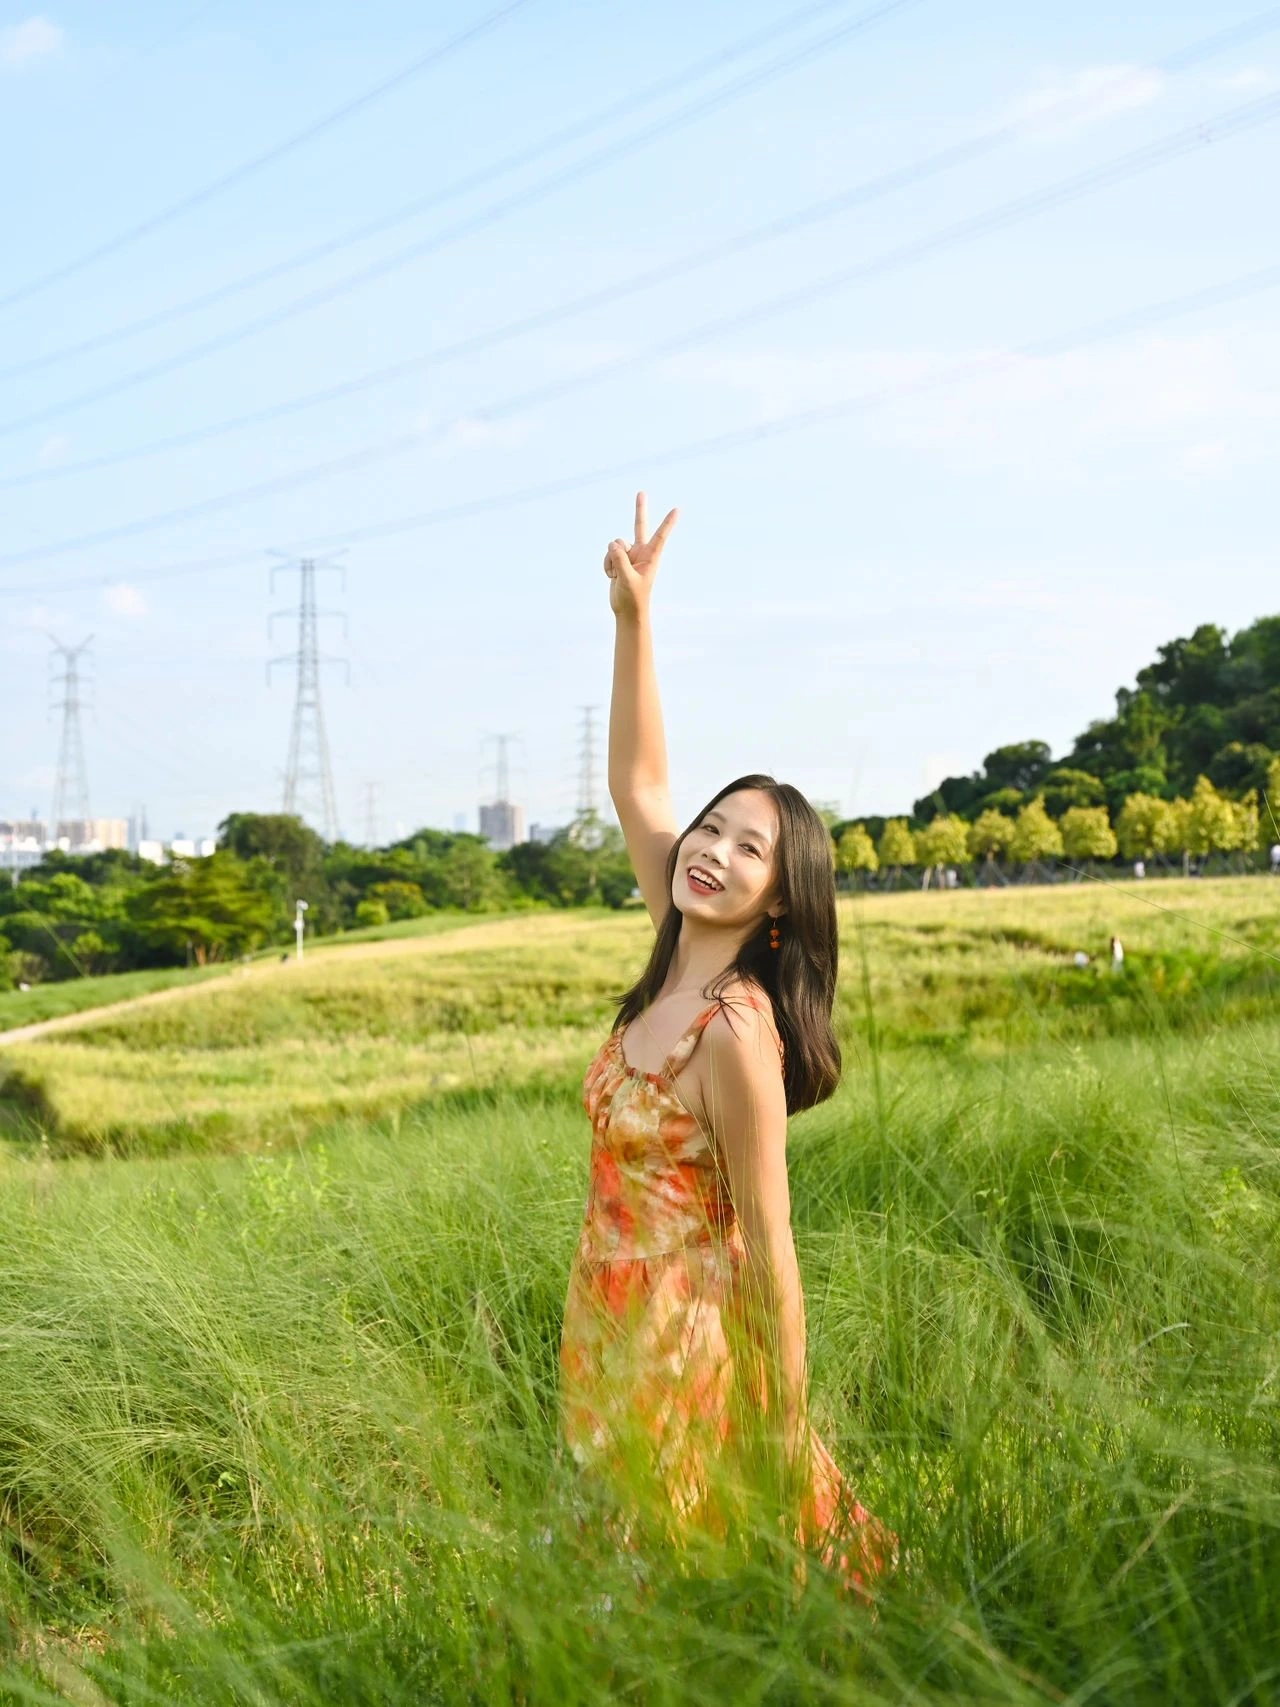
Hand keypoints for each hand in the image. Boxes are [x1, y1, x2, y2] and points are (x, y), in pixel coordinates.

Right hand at [603, 490, 677, 619]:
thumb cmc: (633, 598)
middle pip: (639, 526)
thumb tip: (613, 543)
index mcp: (651, 557)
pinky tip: (612, 576)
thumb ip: (620, 560)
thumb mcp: (627, 579)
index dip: (667, 523)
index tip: (677, 510)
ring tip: (616, 575)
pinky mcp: (619, 560)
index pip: (660, 536)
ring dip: (611, 559)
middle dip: (640, 510)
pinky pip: (608, 553)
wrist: (626, 611)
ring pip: (615, 545)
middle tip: (641, 492)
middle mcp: (641, 553)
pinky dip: (607, 564)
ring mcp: (629, 555)